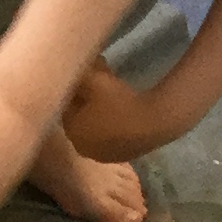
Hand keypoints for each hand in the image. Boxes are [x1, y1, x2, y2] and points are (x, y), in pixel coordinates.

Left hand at [59, 65, 184, 165]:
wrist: (154, 122)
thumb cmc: (119, 101)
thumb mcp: (96, 79)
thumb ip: (81, 71)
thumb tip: (74, 64)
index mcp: (71, 131)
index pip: (66, 106)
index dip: (76, 88)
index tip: (87, 74)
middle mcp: (81, 147)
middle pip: (80, 118)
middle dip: (87, 99)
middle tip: (101, 81)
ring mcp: (101, 154)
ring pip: (95, 127)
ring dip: (100, 110)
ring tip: (113, 93)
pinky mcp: (119, 156)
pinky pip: (110, 135)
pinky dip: (112, 122)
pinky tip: (123, 110)